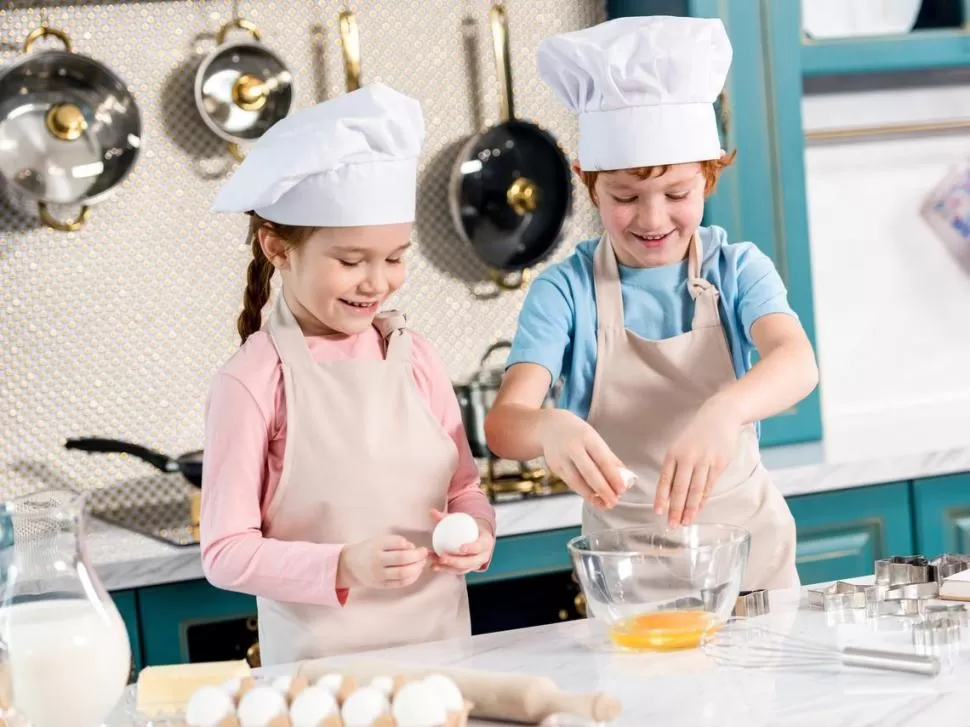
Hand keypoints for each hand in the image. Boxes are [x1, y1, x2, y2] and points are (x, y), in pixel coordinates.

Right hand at [336, 535, 428, 588]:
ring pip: (403, 573)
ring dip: (417, 567)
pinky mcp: (382, 585)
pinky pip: (401, 583)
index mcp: (376, 546)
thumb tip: (413, 549)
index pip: (397, 542)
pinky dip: (412, 577)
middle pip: (402, 559)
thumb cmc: (369, 550)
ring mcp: (379, 575)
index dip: (408, 544)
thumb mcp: (379, 540)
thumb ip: (395, 543)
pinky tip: (416, 571)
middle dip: (417, 555)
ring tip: (422, 562)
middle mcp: (377, 561)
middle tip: (424, 552)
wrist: (351, 566)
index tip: (412, 545)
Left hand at [429, 510, 494, 573]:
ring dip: (447, 567)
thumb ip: (446, 516)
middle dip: (455, 561)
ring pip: (462, 569)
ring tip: (435, 562)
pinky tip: (434, 566)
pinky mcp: (468, 569)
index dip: (471, 548)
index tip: (461, 548)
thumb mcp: (463, 520)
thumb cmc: (469, 527)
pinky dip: (445, 569)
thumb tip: (432, 512)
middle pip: (470, 561)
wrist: (477, 535)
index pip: (480, 546)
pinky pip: (457, 571)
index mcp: (486, 542)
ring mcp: (476, 564)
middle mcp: (483, 555)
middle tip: (442, 557)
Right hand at [536, 409, 627, 508]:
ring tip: (604, 504)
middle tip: (614, 502)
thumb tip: (626, 480)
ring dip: (591, 496)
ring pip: (576, 481)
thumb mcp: (595, 439)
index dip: (613, 476)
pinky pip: (570, 483)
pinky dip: (582, 492)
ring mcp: (561, 458)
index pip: (603, 460)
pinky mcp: (554, 467)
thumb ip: (610, 458)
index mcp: (588, 437)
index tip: (622, 490)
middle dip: (603, 489)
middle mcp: (573, 447)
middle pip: (589, 472)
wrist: (549, 427)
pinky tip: (592, 498)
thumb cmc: (579, 435)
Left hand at [655, 399, 740, 526]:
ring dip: (690, 509)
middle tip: (672, 525)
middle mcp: (687, 457)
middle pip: (680, 488)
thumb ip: (675, 468)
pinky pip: (710, 486)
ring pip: (696, 490)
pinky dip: (703, 500)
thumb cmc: (697, 434)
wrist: (720, 416)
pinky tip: (699, 510)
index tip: (658, 512)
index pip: (665, 479)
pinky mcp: (719, 463)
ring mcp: (704, 461)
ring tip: (686, 523)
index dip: (661, 497)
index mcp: (673, 453)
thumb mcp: (680, 446)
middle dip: (676, 509)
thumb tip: (669, 494)